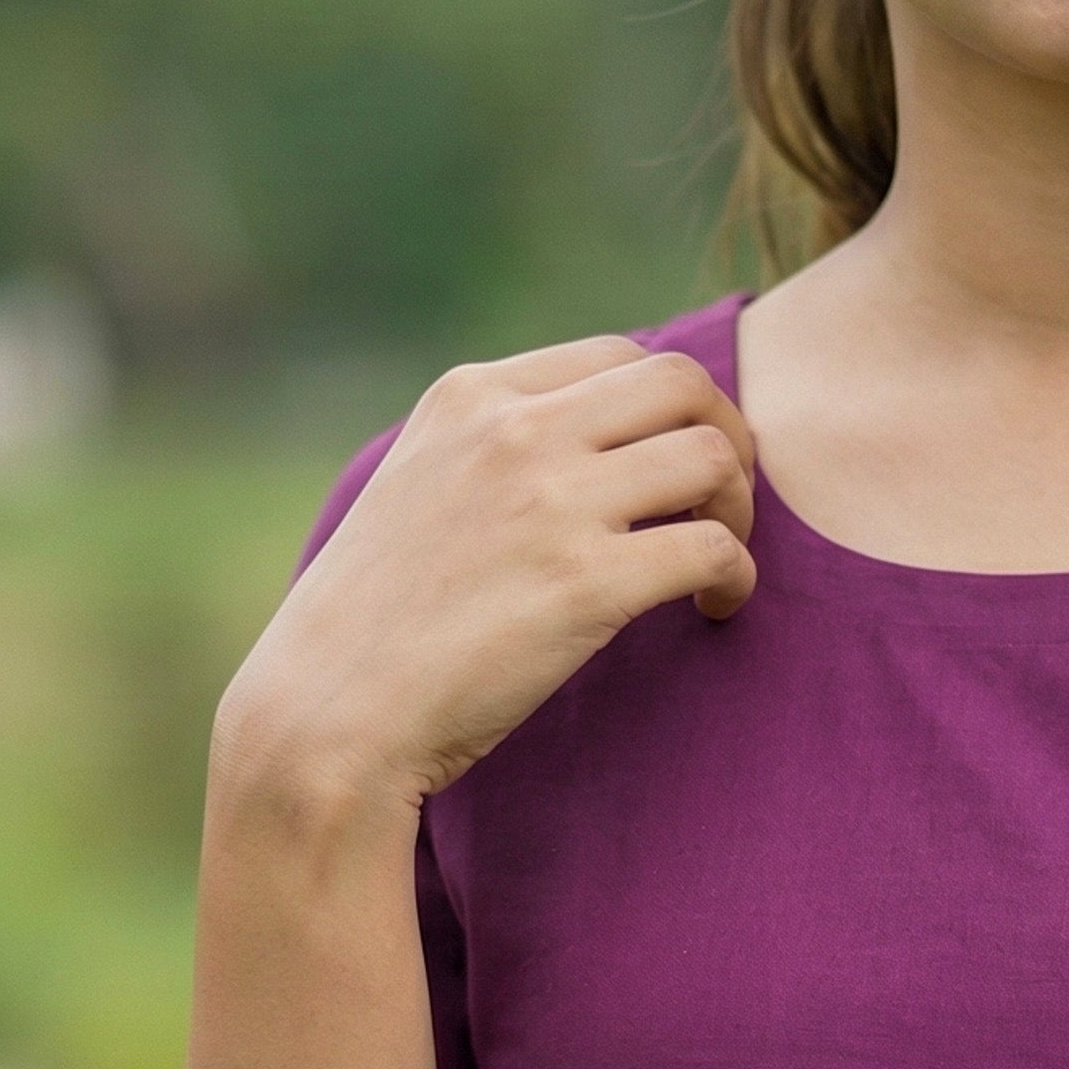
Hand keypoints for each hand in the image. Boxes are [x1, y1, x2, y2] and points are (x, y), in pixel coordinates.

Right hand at [214, 335, 754, 815]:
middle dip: (726, 435)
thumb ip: (490, 447)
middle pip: (681, 383)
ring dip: (739, 508)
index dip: (671, 406)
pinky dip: (736, 576)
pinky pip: (713, 548)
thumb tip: (588, 440)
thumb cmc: (373, 620)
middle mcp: (514, 432)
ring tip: (721, 560)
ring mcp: (552, 503)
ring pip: (710, 457)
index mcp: (470, 397)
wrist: (328, 712)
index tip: (676, 462)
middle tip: (725, 500)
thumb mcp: (415, 486)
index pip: (616, 356)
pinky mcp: (587, 583)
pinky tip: (715, 606)